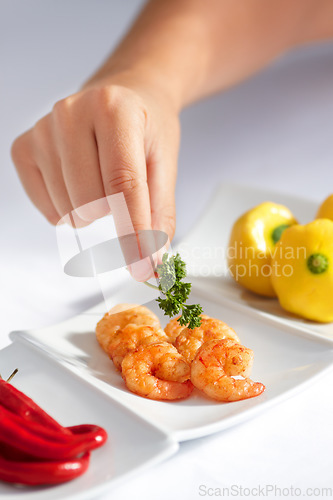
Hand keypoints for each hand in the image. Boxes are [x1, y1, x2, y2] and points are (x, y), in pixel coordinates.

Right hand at [11, 73, 179, 280]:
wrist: (123, 96)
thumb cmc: (145, 127)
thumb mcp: (165, 164)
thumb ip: (160, 215)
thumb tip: (152, 262)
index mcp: (116, 109)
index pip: (123, 184)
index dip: (134, 232)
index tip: (142, 265)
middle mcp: (72, 112)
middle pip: (91, 202)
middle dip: (114, 215)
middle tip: (124, 193)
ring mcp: (43, 129)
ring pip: (69, 210)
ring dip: (91, 212)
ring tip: (102, 181)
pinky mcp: (24, 148)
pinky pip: (47, 208)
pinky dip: (68, 211)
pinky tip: (80, 185)